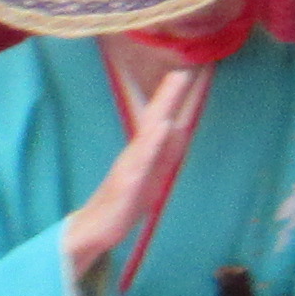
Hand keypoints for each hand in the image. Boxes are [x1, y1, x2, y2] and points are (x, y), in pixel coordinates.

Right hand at [60, 65, 209, 283]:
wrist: (96, 228)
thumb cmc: (128, 197)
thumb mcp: (152, 172)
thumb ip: (165, 148)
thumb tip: (178, 125)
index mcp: (146, 149)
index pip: (166, 116)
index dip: (181, 95)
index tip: (198, 68)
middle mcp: (137, 152)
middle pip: (156, 116)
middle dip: (172, 92)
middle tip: (187, 66)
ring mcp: (130, 167)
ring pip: (149, 134)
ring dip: (163, 107)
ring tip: (177, 84)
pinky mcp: (126, 187)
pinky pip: (139, 165)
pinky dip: (151, 147)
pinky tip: (161, 131)